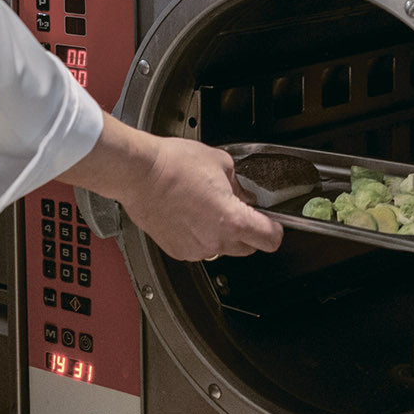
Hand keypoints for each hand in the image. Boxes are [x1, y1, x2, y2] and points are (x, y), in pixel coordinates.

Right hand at [121, 136, 281, 261]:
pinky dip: (198, 236)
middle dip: (247, 231)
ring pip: (221, 248)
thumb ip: (238, 183)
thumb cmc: (174, 164)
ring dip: (221, 233)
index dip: (274, 230)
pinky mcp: (176, 250)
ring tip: (206, 207)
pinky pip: (198, 247)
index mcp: (233, 220)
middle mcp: (215, 241)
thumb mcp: (221, 163)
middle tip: (237, 209)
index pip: (270, 240)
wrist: (139, 172)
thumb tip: (240, 192)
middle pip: (248, 248)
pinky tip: (189, 214)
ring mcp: (195, 248)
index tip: (271, 222)